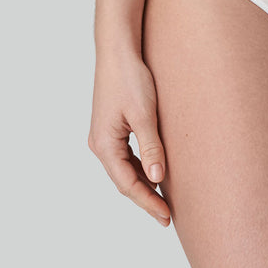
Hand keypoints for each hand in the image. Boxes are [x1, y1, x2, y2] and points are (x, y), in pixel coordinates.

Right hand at [87, 49, 171, 225]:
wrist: (117, 50)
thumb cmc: (130, 78)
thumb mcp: (144, 114)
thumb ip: (151, 147)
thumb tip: (158, 180)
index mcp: (105, 145)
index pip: (128, 184)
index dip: (147, 202)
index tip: (166, 217)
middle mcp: (100, 145)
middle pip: (124, 181)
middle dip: (145, 198)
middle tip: (167, 216)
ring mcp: (104, 136)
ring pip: (124, 169)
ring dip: (143, 184)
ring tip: (163, 200)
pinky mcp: (111, 127)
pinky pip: (125, 156)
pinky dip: (139, 167)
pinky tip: (154, 172)